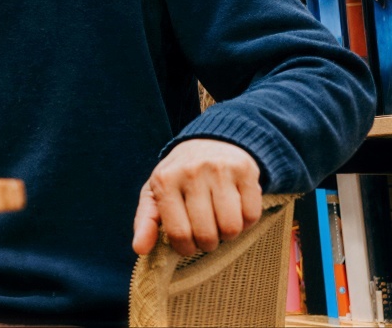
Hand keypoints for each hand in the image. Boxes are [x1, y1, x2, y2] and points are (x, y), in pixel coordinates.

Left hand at [132, 138, 261, 256]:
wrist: (209, 141)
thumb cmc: (179, 176)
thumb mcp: (155, 193)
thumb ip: (145, 221)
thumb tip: (140, 249)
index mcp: (165, 180)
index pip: (178, 232)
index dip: (186, 248)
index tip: (188, 245)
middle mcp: (191, 172)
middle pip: (206, 234)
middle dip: (207, 244)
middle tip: (206, 234)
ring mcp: (219, 170)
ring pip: (231, 227)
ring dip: (228, 234)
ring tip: (220, 223)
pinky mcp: (245, 170)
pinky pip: (251, 215)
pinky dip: (246, 222)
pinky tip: (236, 211)